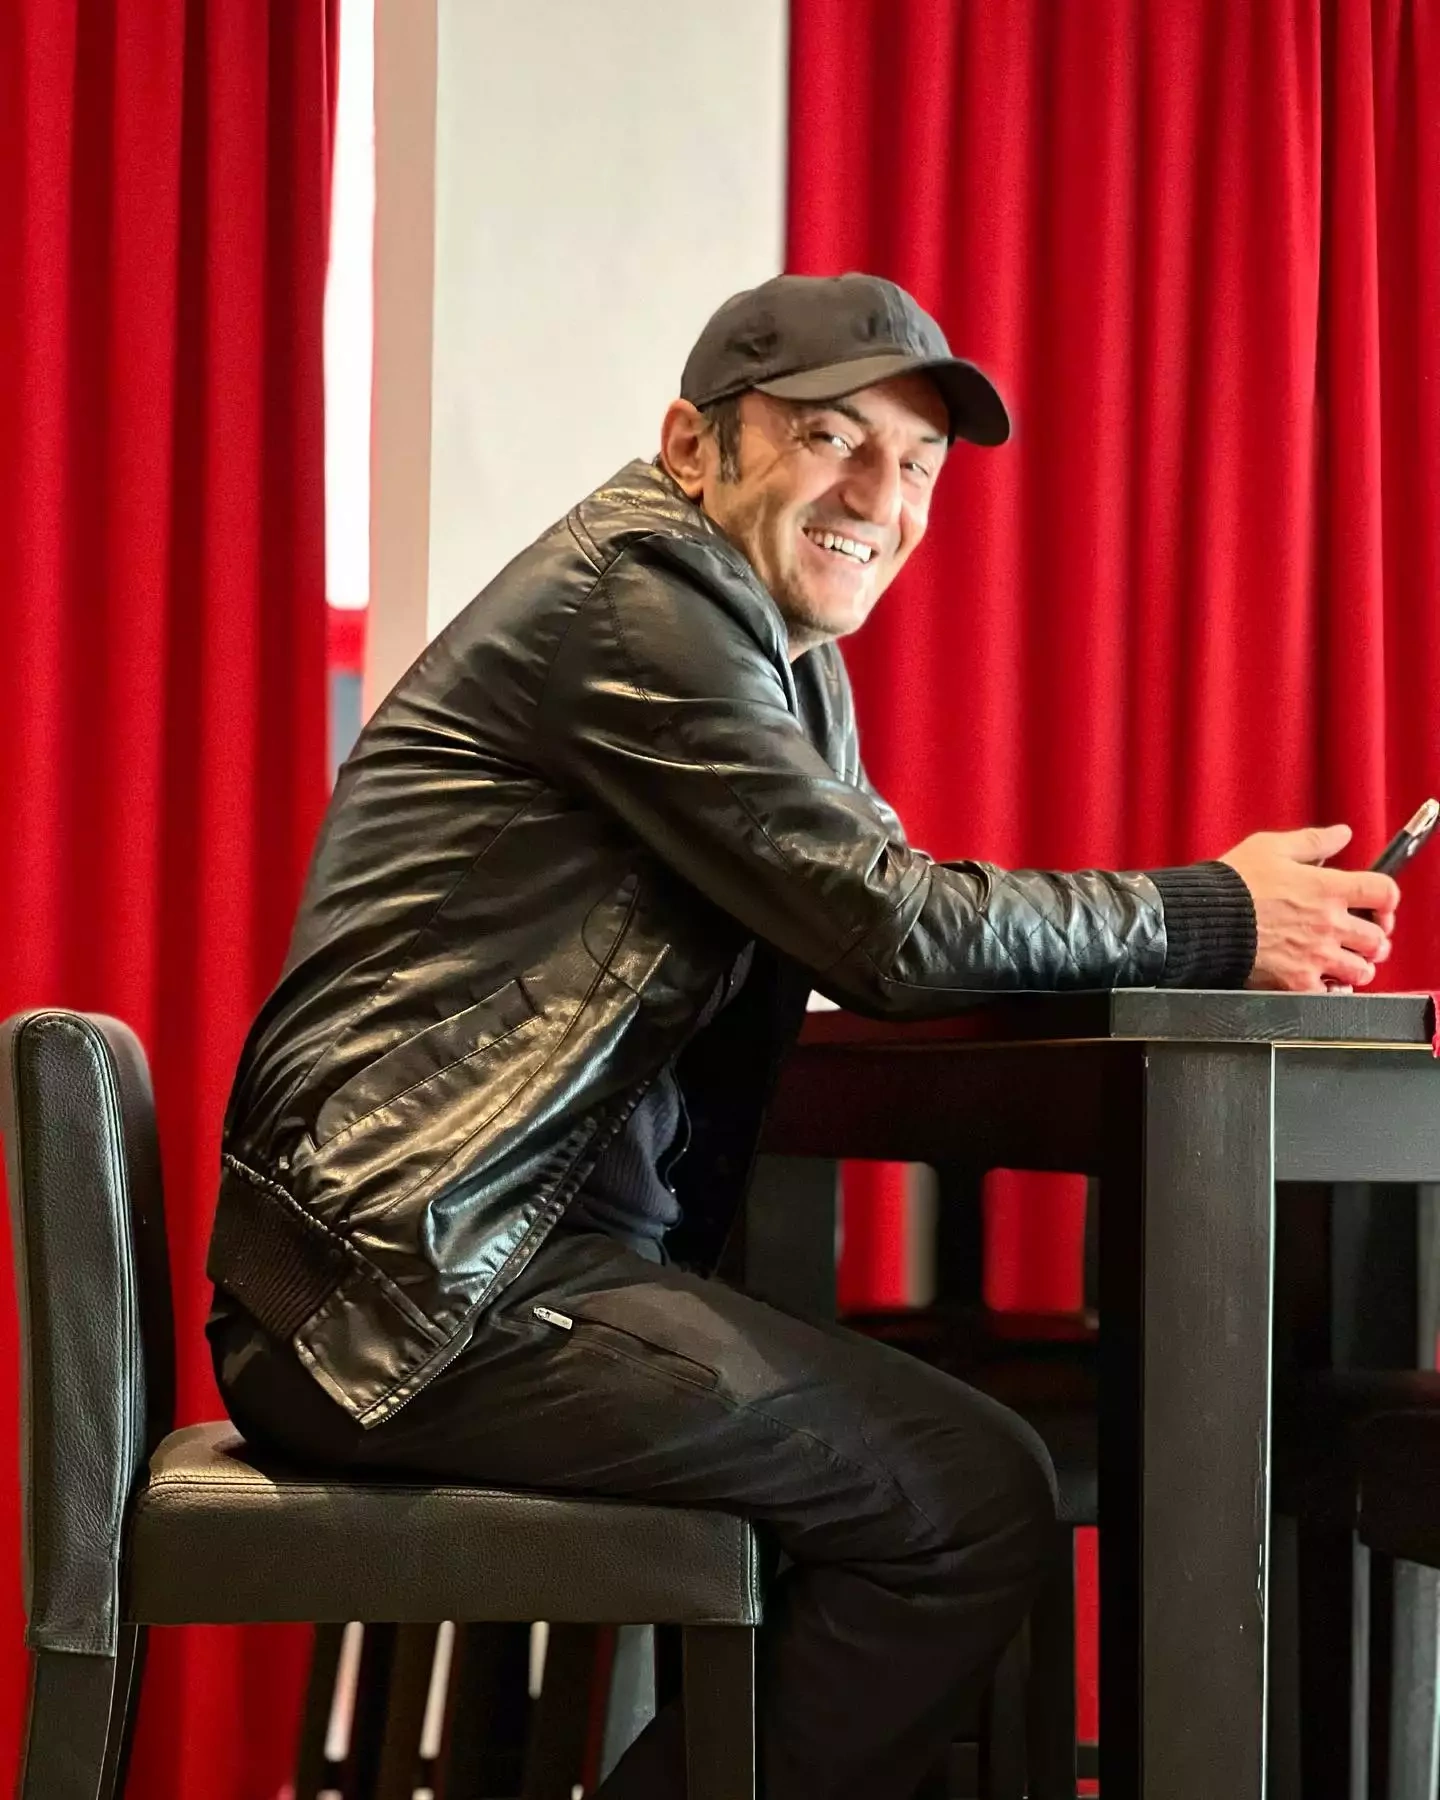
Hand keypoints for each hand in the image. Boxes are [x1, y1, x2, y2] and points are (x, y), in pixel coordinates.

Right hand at [1219, 823, 1399, 992]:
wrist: (1203, 920)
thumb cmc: (1232, 884)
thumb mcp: (1271, 847)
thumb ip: (1313, 842)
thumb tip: (1341, 834)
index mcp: (1328, 889)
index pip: (1384, 893)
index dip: (1387, 900)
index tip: (1379, 905)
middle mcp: (1329, 924)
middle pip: (1378, 938)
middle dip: (1373, 937)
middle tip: (1361, 937)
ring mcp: (1316, 956)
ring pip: (1362, 970)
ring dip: (1357, 965)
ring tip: (1343, 960)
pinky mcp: (1297, 981)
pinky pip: (1330, 993)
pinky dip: (1330, 988)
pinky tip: (1321, 979)